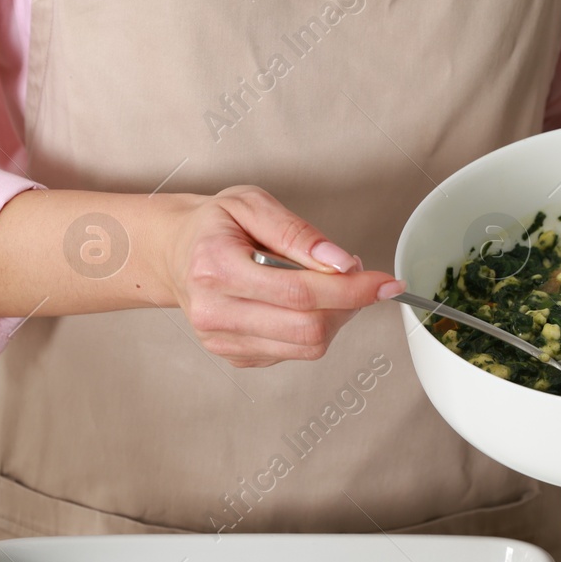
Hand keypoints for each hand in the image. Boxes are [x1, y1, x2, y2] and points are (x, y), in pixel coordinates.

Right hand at [160, 186, 404, 367]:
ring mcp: (222, 341)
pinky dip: (310, 330)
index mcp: (216, 268)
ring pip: (305, 346)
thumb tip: (341, 263)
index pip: (300, 291)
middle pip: (307, 327)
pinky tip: (298, 305)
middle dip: (348, 305)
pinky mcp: (234, 356)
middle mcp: (215, 311)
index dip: (352, 289)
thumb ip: (298, 233)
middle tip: (356, 279)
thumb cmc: (213, 226)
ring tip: (325, 289)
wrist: (174, 253)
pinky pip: (292, 353)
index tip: (385, 282)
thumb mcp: (252, 205)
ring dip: (333, 319)